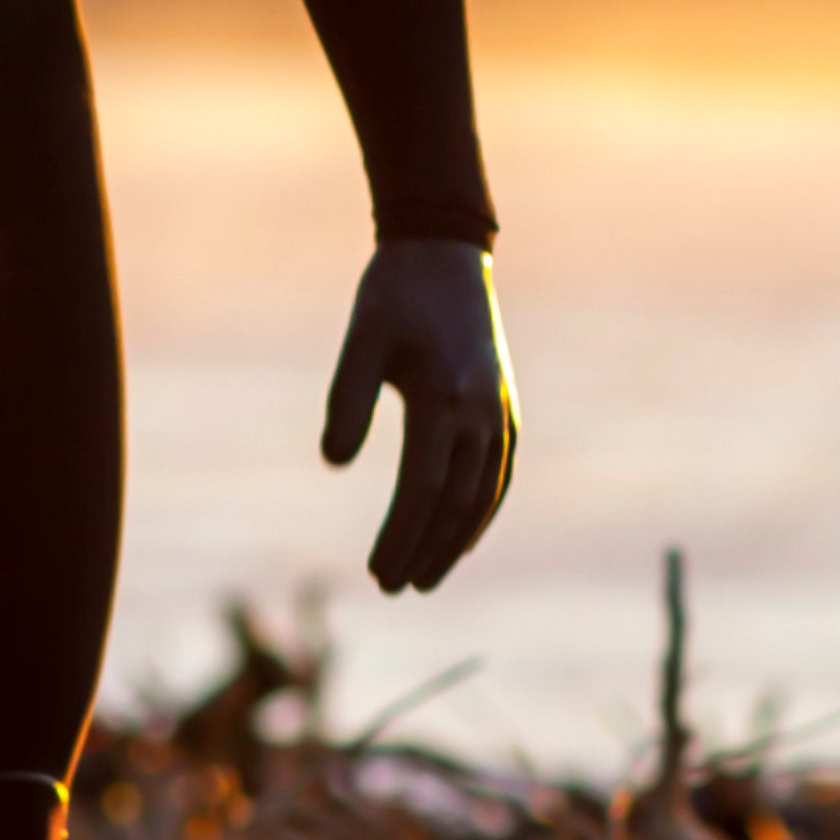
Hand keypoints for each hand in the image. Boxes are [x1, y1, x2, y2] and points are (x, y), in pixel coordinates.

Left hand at [320, 238, 517, 593]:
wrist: (446, 252)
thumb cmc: (394, 294)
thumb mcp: (361, 338)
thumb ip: (347, 399)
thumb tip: (334, 461)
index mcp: (444, 396)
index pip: (423, 487)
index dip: (400, 536)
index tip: (374, 572)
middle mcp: (481, 412)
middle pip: (456, 502)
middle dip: (423, 550)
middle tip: (391, 587)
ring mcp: (499, 412)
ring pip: (484, 495)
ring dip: (454, 542)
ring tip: (423, 579)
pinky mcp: (505, 408)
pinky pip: (499, 474)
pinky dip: (481, 512)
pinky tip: (460, 536)